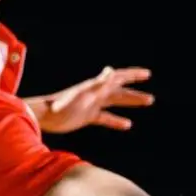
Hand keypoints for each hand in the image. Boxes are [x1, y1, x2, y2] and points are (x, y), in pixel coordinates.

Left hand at [32, 66, 154, 133]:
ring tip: (145, 103)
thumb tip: (111, 71)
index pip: (119, 78)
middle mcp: (96, 94)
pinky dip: (116, 120)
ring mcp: (92, 105)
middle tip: (150, 98)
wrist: (44, 117)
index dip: (133, 75)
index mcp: (97, 86)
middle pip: (120, 91)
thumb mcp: (82, 95)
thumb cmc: (62, 106)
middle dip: (135, 92)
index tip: (147, 74)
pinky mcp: (87, 116)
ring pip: (115, 102)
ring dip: (130, 103)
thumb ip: (97, 84)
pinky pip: (106, 117)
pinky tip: (127, 125)